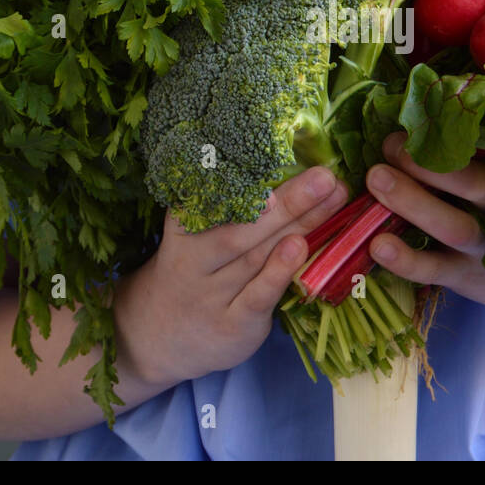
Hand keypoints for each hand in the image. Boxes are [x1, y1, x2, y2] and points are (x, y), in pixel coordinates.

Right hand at [112, 166, 347, 387]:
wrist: (155, 338)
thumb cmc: (192, 273)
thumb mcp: (193, 235)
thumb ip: (228, 205)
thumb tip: (290, 163)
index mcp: (184, 227)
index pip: (216, 195)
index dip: (247, 172)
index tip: (279, 146)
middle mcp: (193, 260)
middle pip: (244, 225)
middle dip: (288, 198)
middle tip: (324, 174)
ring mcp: (211, 296)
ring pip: (256, 255)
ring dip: (297, 225)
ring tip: (329, 199)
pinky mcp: (230, 326)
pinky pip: (256, 297)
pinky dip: (278, 273)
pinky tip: (300, 248)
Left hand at [363, 132, 484, 307]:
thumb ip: (468, 160)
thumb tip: (414, 122)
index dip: (456, 138)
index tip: (416, 125)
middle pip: (479, 185)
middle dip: (434, 164)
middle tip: (391, 146)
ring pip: (456, 227)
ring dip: (415, 202)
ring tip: (377, 179)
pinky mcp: (464, 277)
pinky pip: (434, 269)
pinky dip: (405, 259)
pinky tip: (378, 245)